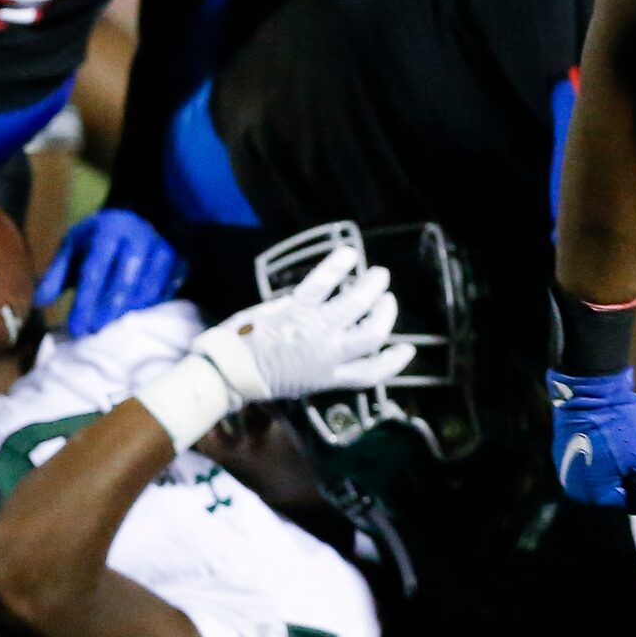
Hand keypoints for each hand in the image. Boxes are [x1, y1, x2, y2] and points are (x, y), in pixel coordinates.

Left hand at [37, 208, 185, 336]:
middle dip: (109, 309)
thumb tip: (40, 301)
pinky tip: (139, 318)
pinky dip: (153, 305)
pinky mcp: (178, 260)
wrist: (136, 218)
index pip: (95, 269)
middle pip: (124, 279)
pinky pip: (168, 288)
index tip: (76, 327)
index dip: (85, 301)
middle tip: (95, 332)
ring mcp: (162, 247)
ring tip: (114, 328)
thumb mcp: (73, 247)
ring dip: (131, 310)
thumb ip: (57, 273)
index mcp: (108, 229)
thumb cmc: (99, 238)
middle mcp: (138, 235)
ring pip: (148, 286)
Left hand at [192, 242, 409, 406]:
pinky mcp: (297, 308)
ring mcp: (315, 328)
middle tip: (388, 301)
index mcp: (329, 378)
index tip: (406, 350)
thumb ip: (320, 368)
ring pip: (356, 304)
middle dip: (385, 315)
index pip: (372, 373)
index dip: (394, 362)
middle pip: (372, 334)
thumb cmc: (257, 378)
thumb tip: (332, 352)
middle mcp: (328, 354)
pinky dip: (338, 264)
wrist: (229, 371)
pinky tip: (350, 254)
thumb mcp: (298, 383)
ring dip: (372, 287)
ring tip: (379, 276)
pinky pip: (323, 281)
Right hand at [547, 365, 635, 528]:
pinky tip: (615, 434)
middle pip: (615, 490)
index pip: (631, 504)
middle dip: (634, 476)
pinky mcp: (562, 446)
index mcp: (593, 497)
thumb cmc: (621, 425)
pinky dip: (605, 451)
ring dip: (620, 463)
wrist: (591, 385)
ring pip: (603, 474)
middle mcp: (574, 487)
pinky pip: (590, 458)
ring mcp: (565, 466)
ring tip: (631, 442)